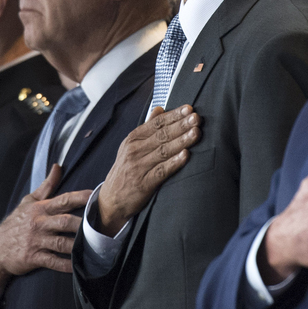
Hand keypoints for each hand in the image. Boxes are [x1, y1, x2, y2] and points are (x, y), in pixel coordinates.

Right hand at [0, 164, 91, 290]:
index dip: (81, 198)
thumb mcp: (29, 202)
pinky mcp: (33, 257)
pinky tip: (78, 265)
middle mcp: (39, 223)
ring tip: (95, 245)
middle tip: (101, 225)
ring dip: (78, 245)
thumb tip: (58, 166)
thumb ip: (47, 186)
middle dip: (82, 224)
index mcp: (40, 208)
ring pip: (61, 242)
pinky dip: (66, 265)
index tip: (96, 196)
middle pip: (65, 221)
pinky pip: (53, 261)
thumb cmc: (16, 223)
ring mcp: (36, 241)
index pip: (63, 200)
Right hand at [97, 105, 200, 235]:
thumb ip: (147, 128)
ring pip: (163, 151)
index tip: (189, 108)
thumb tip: (160, 108)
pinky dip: (174, 163)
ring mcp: (138, 167)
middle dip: (181, 125)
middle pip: (161, 135)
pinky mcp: (144, 184)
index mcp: (133, 139)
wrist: (111, 200)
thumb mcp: (130, 146)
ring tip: (196, 132)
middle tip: (196, 118)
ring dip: (181, 141)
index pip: (156, 124)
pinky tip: (186, 155)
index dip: (173, 115)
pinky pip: (161, 171)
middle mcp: (134, 151)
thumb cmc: (125, 170)